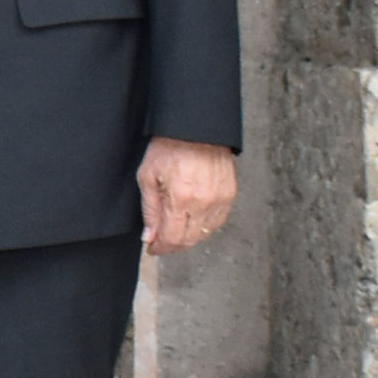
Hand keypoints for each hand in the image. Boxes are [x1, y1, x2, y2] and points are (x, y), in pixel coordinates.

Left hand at [137, 137, 237, 256]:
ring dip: (188, 239)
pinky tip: (193, 224)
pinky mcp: (230, 194)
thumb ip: (149, 210)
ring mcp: (220, 199)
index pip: (172, 238)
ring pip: (204, 233)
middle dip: (172, 246)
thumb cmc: (169, 147)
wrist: (196, 128)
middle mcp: (204, 202)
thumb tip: (149, 236)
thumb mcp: (148, 176)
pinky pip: (217, 222)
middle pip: (189, 240)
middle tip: (161, 244)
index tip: (152, 248)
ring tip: (175, 234)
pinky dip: (204, 228)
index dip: (160, 248)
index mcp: (181, 198)